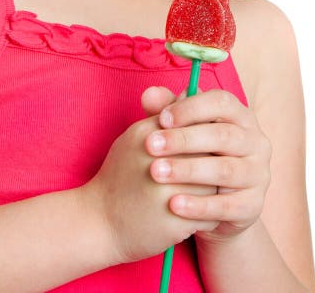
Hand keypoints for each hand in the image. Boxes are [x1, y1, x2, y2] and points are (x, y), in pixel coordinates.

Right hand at [82, 86, 217, 264]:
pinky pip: (209, 215)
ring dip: (213, 190)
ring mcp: (167, 193)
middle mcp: (159, 162)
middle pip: (208, 155)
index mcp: (149, 136)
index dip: (205, 136)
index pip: (195, 127)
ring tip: (203, 192)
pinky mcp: (175, 222)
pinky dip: (208, 216)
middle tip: (209, 170)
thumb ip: (164, 114)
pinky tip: (195, 214)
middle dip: (212, 163)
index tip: (204, 147)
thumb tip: (191, 92)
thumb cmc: (122, 175)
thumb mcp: (137, 137)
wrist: (101, 222)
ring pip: (214, 185)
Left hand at [143, 86, 271, 246]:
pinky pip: (227, 206)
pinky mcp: (254, 206)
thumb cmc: (194, 154)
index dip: (191, 108)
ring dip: (188, 170)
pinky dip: (199, 205)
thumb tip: (149, 94)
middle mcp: (256, 142)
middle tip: (150, 145)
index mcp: (240, 116)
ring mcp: (258, 175)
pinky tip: (173, 204)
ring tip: (156, 172)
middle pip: (223, 135)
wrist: (214, 205)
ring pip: (225, 170)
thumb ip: (165, 111)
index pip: (222, 102)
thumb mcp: (181, 131)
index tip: (160, 119)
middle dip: (184, 139)